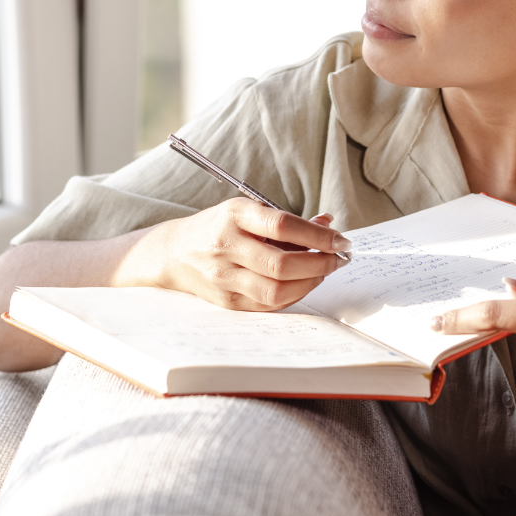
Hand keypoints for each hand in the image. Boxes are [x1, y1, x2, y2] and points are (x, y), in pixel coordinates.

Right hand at [127, 198, 350, 310]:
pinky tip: (305, 284)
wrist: (175, 253)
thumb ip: (289, 221)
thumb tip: (329, 226)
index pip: (283, 226)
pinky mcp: (228, 301)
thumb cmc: (219, 227)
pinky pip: (269, 304)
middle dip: (320, 263)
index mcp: (234, 216)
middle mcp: (226, 247)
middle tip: (339, 258)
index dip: (318, 235)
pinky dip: (294, 295)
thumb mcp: (249, 211)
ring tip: (324, 271)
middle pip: (282, 264)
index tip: (341, 239)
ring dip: (311, 282)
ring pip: (277, 290)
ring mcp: (224, 277)